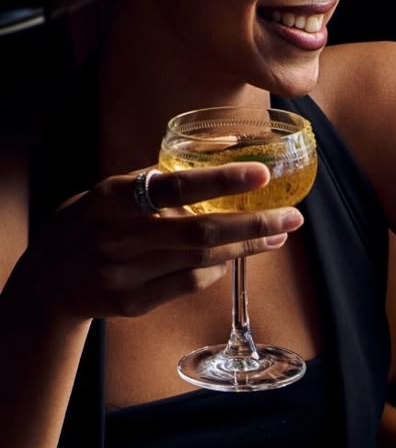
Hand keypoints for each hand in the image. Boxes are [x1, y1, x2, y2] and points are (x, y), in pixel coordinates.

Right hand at [20, 163, 302, 321]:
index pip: (175, 186)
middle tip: (292, 218)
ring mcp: (125, 273)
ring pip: (200, 262)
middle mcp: (119, 236)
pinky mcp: (132, 303)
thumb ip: (161, 173)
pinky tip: (235, 259)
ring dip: (244, 249)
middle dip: (253, 225)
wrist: (52, 278)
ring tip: (276, 236)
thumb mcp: (113, 188)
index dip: (220, 180)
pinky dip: (216, 271)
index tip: (261, 173)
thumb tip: (225, 145)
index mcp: (113, 197)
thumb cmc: (92, 223)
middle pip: (200, 233)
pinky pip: (187, 286)